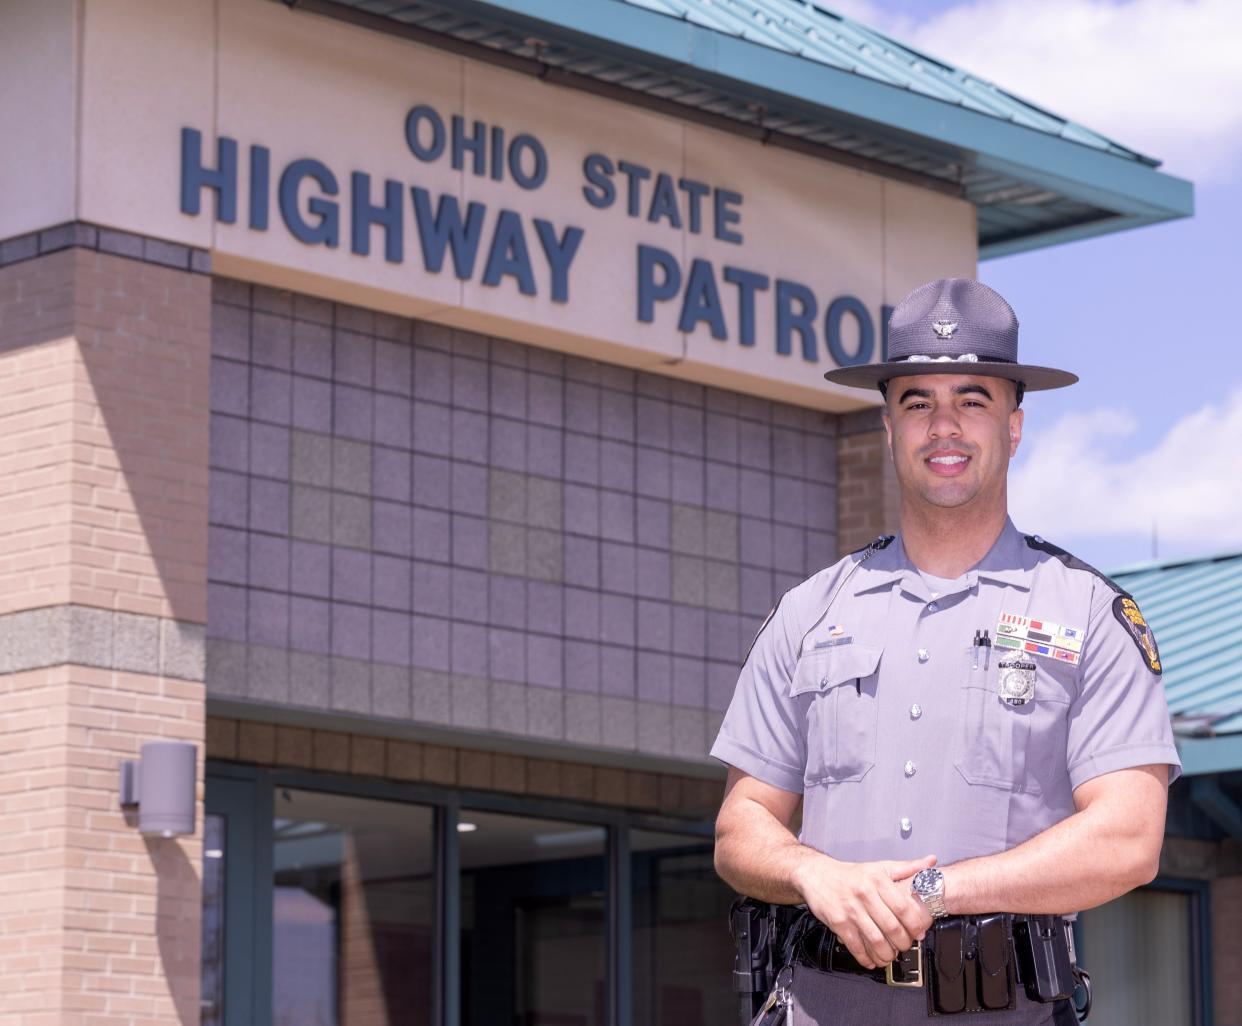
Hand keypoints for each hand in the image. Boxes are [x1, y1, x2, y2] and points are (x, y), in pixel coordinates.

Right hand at [793, 852, 936, 968]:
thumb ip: (907, 867)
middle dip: (903, 943)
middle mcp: (864, 894)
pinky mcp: (838, 923)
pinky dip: (866, 958)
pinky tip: (871, 959)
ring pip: (876, 940)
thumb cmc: (850, 874)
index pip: (904, 907)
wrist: (816, 874)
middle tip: (905, 946)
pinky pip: (856, 946)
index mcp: (877, 880)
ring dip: (886, 954)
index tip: (918, 932)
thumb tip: (931, 862)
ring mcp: (851, 910)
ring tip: (889, 955)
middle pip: (892, 927)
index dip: (915, 924)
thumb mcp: (879, 867)